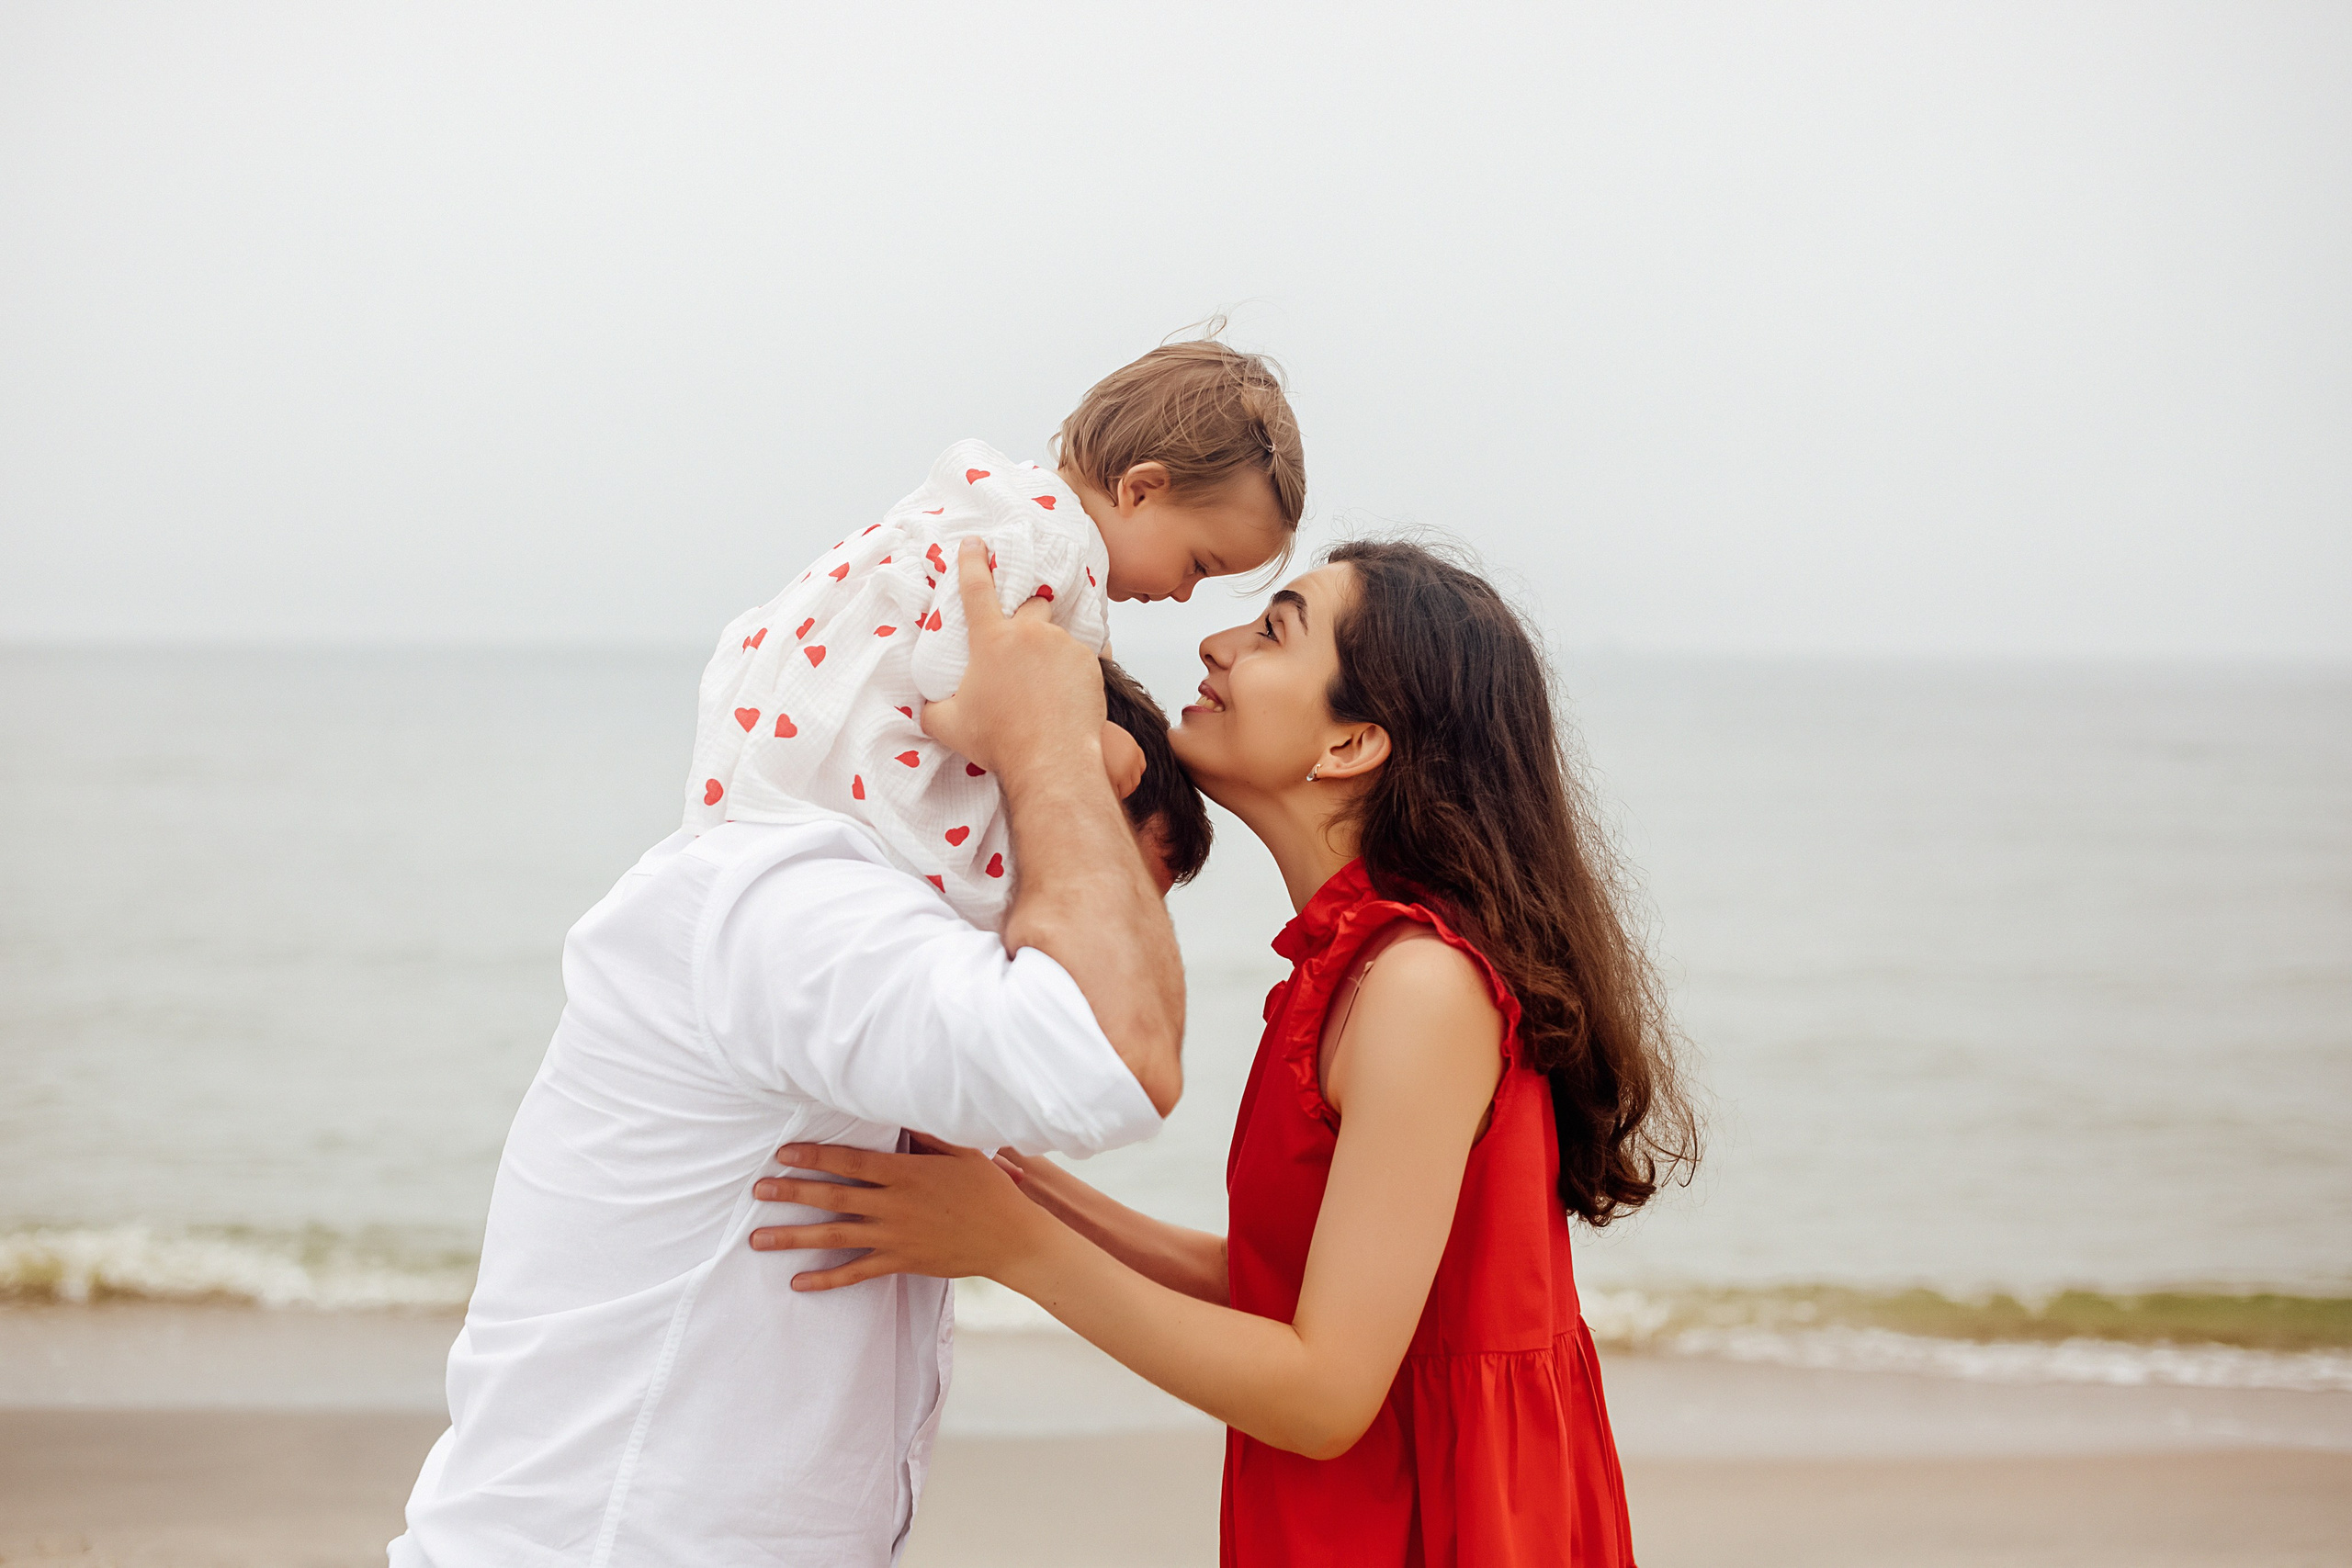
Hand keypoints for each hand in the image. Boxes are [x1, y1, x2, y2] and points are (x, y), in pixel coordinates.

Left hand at [748, 1138, 1054, 1291]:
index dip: (815, 1157)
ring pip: (834, 1237)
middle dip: (791, 1193)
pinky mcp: (900, 1262)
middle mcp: (893, 1206)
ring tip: (758, 1238)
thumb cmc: (987, 1189)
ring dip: (793, 1237)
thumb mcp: (961, 1151)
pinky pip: (856, 1272)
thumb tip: (897, 1114)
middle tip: (757, 1190)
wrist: (1009, 1239)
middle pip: (832, 1198)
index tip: (784, 1153)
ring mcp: (894, 1237)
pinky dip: (826, 1279)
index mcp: (905, 1174)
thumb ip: (925, 1134)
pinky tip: (798, 1282)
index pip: (850, 1162)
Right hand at [920, 539, 1105, 779]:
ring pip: (1056, 634)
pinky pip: (1081, 656)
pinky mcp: (1089, 662)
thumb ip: (931, 707)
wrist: (1050, 760)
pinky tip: (1066, 695)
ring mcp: (1062, 645)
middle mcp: (1029, 634)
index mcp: (991, 640)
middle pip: (1031, 603)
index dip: (973, 561)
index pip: (977, 587)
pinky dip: (1072, 671)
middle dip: (1027, 613)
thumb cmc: (1000, 742)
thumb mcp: (947, 725)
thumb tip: (926, 705)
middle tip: (1023, 643)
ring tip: (1046, 683)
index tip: (975, 543)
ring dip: (1049, 650)